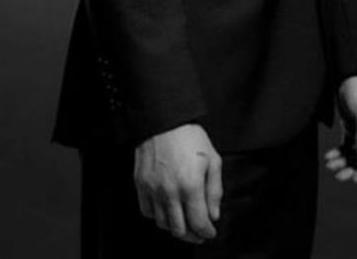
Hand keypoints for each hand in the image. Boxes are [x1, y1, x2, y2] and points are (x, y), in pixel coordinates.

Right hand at [134, 123, 222, 243]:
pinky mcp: (141, 184)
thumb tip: (213, 214)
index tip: (210, 232)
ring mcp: (153, 189)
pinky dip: (158, 215)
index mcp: (191, 185)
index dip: (207, 232)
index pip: (199, 223)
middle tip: (198, 232)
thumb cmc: (189, 136)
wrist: (163, 120)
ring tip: (183, 221)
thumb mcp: (212, 159)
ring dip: (175, 227)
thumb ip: (215, 190)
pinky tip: (166, 209)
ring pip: (163, 224)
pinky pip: (147, 212)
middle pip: (180, 230)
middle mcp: (170, 191)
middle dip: (193, 235)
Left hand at [325, 76, 356, 183]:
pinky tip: (329, 157)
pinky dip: (338, 152)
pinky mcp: (351, 127)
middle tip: (338, 176)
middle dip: (352, 167)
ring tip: (330, 165)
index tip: (355, 177)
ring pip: (354, 153)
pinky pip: (346, 145)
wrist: (349, 72)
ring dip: (343, 161)